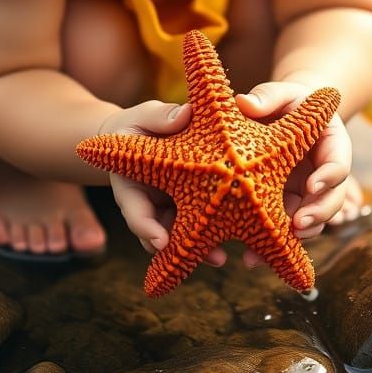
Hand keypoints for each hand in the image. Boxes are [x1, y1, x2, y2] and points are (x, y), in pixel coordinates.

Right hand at [100, 101, 227, 266]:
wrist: (143, 135)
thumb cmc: (141, 124)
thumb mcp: (145, 116)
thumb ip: (161, 117)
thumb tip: (185, 113)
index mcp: (131, 182)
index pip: (134, 209)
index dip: (145, 227)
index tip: (159, 242)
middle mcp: (151, 202)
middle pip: (160, 234)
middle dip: (177, 251)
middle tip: (194, 259)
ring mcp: (171, 208)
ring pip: (181, 236)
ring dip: (200, 249)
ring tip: (220, 259)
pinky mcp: (192, 206)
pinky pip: (202, 225)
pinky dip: (216, 235)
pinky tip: (240, 239)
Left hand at [236, 79, 351, 267]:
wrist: (280, 118)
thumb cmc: (285, 101)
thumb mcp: (281, 94)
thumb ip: (268, 96)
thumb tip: (245, 102)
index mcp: (332, 145)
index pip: (339, 162)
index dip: (329, 176)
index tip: (312, 185)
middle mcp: (324, 174)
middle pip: (331, 199)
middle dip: (317, 214)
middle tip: (299, 225)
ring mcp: (307, 193)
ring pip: (310, 220)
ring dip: (296, 238)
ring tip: (275, 250)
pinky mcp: (288, 206)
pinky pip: (286, 229)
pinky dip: (274, 245)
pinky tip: (252, 257)